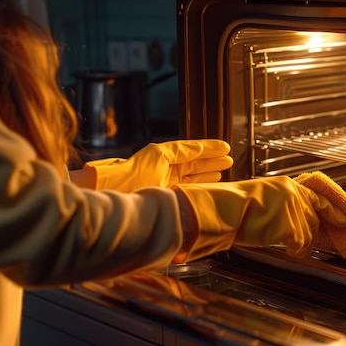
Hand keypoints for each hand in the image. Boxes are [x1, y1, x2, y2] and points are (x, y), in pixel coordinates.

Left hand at [83, 140, 232, 191]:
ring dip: (210, 172)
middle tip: (229, 158)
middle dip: (212, 160)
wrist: (116, 194)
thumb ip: (180, 150)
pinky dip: (203, 185)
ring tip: (224, 168)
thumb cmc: (133, 172)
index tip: (225, 147)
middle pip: (195, 163)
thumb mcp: (159, 155)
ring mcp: (169, 184)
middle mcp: (167, 170)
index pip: (191, 150)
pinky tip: (212, 183)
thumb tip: (199, 147)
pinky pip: (191, 189)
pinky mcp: (170, 198)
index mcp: (164, 157)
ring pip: (195, 176)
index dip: (209, 148)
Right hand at [173, 176, 345, 261]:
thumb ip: (282, 204)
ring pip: (308, 235)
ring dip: (300, 246)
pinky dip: (294, 251)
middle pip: (314, 220)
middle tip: (302, 245)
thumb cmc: (235, 206)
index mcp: (287, 185)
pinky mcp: (289, 226)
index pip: (318, 198)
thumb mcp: (263, 196)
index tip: (344, 221)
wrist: (224, 209)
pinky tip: (285, 250)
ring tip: (287, 248)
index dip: (333, 211)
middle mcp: (294, 195)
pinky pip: (299, 245)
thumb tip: (292, 221)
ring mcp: (293, 210)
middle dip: (311, 235)